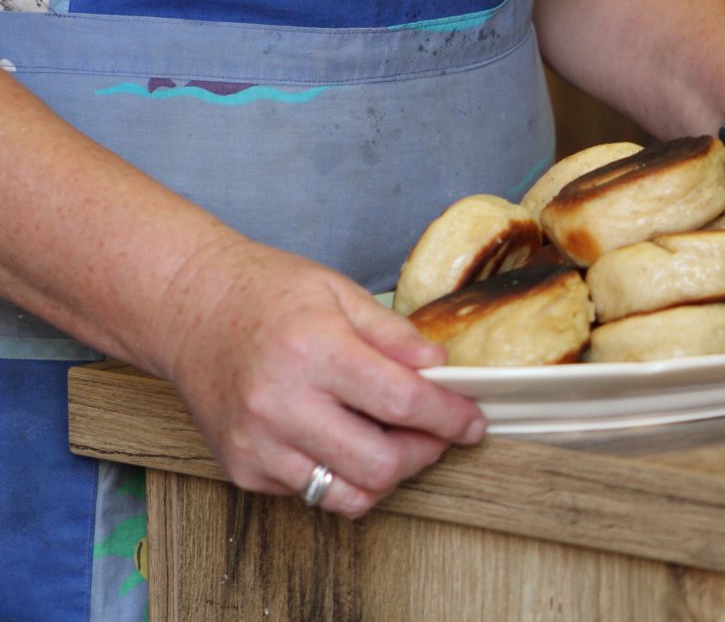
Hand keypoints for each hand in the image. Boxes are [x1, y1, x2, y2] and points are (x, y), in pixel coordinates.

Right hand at [150, 240, 485, 517]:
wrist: (188, 308)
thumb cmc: (264, 293)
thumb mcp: (338, 293)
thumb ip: (394, 335)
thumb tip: (441, 370)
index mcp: (313, 351)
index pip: (402, 402)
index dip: (450, 417)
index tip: (471, 420)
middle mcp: (281, 404)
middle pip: (381, 464)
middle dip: (426, 453)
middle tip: (435, 433)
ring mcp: (258, 443)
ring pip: (351, 495)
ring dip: (388, 475)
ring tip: (393, 441)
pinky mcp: (243, 469)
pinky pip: (314, 494)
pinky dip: (343, 477)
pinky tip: (342, 441)